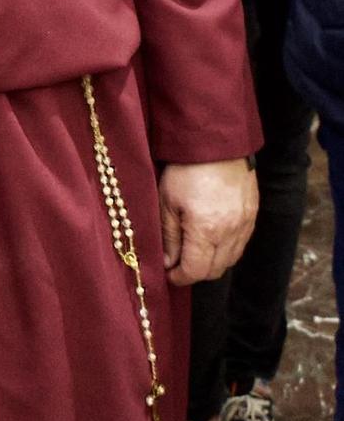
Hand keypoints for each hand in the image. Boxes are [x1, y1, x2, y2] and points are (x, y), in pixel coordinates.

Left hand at [158, 158, 257, 286]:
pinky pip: (241, 244)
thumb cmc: (185, 170)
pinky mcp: (253, 215)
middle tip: (179, 264)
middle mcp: (231, 232)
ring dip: (212, 263)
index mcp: (206, 230)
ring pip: (231, 260)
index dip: (180, 277)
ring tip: (194, 251)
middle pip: (215, 270)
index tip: (168, 274)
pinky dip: (227, 249)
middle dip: (195, 273)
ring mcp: (245, 224)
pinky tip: (213, 239)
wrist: (217, 142)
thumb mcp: (167, 201)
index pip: (196, 271)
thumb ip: (169, 236)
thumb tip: (168, 263)